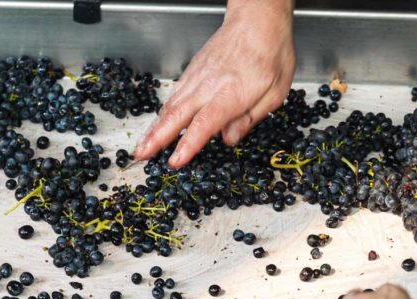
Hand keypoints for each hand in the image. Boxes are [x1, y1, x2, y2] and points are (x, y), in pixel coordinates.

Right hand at [134, 0, 294, 167]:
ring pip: (170, 106)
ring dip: (154, 128)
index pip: (204, 124)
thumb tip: (229, 139)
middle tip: (142, 156)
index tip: (175, 161)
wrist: (257, 19)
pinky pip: (174, 95)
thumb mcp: (275, 91)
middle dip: (157, 138)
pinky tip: (156, 124)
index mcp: (231, 94)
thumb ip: (251, 118)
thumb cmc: (270, 53)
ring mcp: (197, 77)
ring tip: (141, 146)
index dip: (188, 144)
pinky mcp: (192, 72)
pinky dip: (162, 112)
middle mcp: (209, 86)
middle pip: (177, 116)